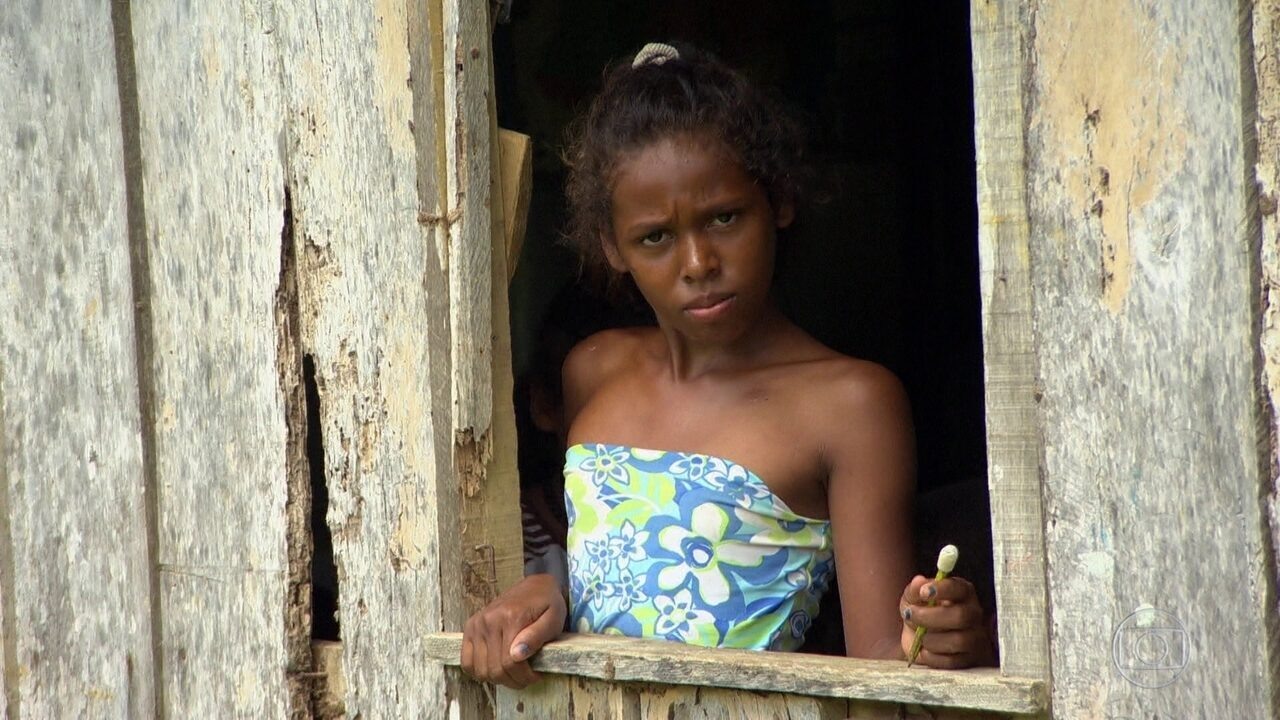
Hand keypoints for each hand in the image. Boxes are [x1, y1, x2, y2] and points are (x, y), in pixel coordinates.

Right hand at [460, 573, 566, 687]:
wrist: (535, 585)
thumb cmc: (547, 604)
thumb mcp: (553, 619)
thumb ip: (536, 636)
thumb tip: (517, 655)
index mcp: (510, 617)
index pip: (510, 662)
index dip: (524, 676)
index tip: (535, 675)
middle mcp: (489, 620)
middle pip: (494, 669)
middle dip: (513, 680)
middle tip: (526, 677)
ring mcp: (477, 624)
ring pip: (480, 669)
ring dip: (497, 679)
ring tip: (513, 672)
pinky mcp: (470, 627)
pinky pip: (466, 661)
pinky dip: (479, 672)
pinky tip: (494, 668)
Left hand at [898, 574, 993, 668]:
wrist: (917, 640)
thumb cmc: (920, 612)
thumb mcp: (912, 598)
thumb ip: (914, 590)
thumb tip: (919, 582)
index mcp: (963, 593)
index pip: (959, 588)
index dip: (943, 589)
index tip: (924, 592)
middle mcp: (973, 614)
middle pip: (961, 616)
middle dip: (930, 617)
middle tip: (909, 615)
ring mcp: (974, 638)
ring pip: (959, 641)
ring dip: (931, 639)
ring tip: (919, 636)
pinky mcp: (968, 660)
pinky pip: (952, 661)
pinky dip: (932, 656)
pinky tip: (924, 649)